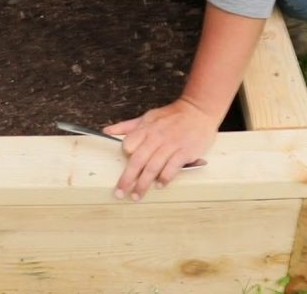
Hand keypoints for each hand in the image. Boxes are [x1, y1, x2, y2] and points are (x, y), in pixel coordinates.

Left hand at [103, 98, 218, 200]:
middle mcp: (157, 137)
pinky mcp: (185, 152)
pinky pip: (172, 168)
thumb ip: (127, 126)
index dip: (125, 156)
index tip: (121, 168)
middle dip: (127, 179)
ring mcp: (171, 145)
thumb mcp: (148, 116)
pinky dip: (164, 178)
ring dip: (143, 184)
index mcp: (146, 128)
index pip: (129, 144)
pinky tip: (159, 185)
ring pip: (153, 167)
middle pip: (138, 160)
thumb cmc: (172, 116)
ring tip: (137, 196)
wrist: (199, 110)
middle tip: (120, 193)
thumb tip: (107, 131)